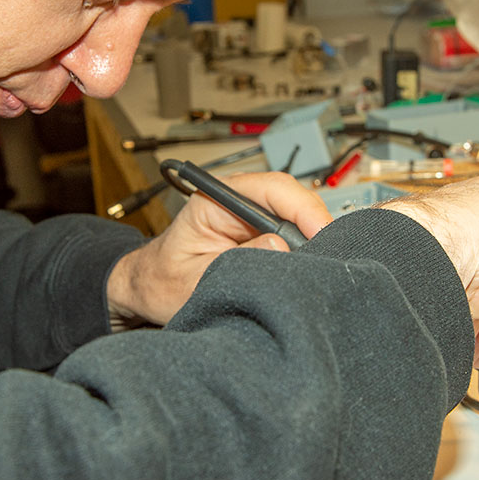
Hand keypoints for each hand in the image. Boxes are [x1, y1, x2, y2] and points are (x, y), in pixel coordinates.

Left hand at [107, 171, 332, 325]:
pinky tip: (309, 269)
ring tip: (318, 268)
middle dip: (315, 226)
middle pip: (294, 201)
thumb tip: (279, 246)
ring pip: (300, 219)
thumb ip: (233, 264)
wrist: (152, 290)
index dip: (302, 209)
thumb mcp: (192, 280)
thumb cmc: (163, 280)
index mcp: (216, 198)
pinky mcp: (265, 236)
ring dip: (312, 241)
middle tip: (327, 259)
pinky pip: (297, 237)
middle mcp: (240, 202)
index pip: (272, 189)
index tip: (319, 233)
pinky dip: (307, 251)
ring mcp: (255, 218)